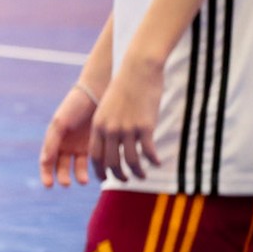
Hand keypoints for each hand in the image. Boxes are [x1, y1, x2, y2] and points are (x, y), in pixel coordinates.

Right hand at [39, 83, 97, 187]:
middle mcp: (66, 146)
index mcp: (53, 140)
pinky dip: (94, 169)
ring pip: (78, 168)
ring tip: (83, 180)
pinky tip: (96, 173)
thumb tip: (45, 162)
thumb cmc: (74, 107)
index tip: (49, 184)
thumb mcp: (60, 123)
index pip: (47, 162)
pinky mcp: (96, 146)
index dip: (46, 174)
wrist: (97, 94)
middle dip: (62, 177)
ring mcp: (81, 147)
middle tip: (66, 183)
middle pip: (61, 167)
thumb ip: (52, 142)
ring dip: (79, 175)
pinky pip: (95, 162)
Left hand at [91, 54, 162, 182]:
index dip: (100, 170)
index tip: (105, 177)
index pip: (95, 156)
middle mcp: (110, 129)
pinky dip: (152, 161)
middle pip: (111, 162)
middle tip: (125, 180)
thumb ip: (107, 125)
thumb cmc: (124, 88)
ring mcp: (127, 129)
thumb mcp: (108, 107)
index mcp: (98, 125)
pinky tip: (157, 163)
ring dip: (137, 173)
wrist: (137, 70)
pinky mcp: (145, 126)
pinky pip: (148, 151)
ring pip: (131, 161)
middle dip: (117, 176)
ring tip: (142, 176)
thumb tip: (112, 143)